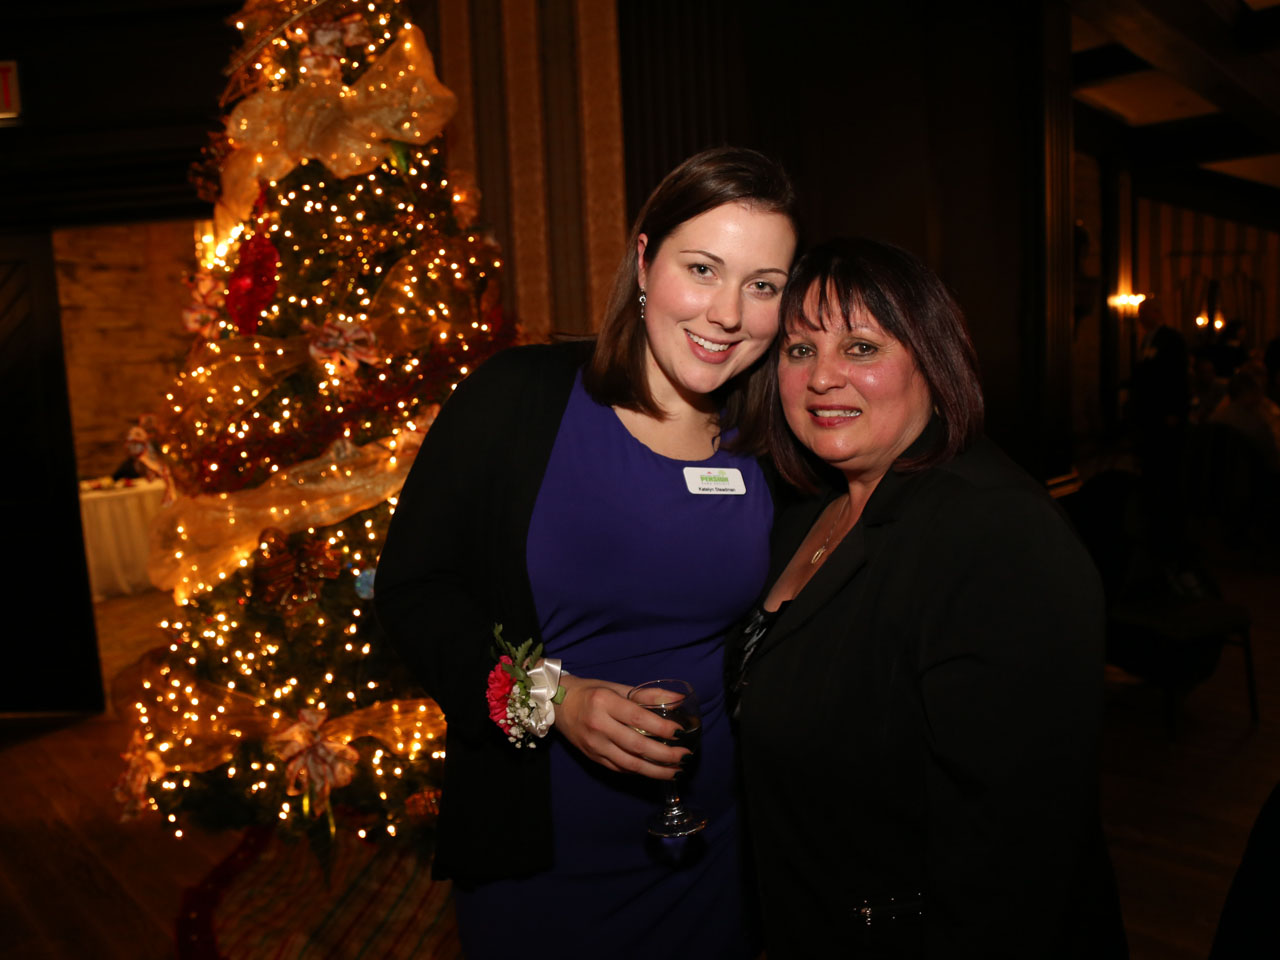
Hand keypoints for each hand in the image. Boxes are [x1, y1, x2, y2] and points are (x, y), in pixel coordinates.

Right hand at [554, 674, 686, 779]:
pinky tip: (655, 770)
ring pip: (629, 764)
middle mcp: (598, 726)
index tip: (681, 733)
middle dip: (665, 755)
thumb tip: (678, 698)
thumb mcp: (617, 687)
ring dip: (656, 770)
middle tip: (685, 757)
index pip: (639, 719)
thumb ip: (647, 695)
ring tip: (676, 771)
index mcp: (605, 703)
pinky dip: (640, 771)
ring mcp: (594, 745)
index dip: (662, 728)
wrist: (556, 704)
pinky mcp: (592, 758)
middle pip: (637, 746)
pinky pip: (620, 769)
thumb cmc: (591, 692)